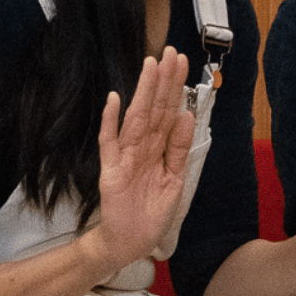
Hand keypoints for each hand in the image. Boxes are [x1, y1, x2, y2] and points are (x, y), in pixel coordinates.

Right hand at [87, 48, 193, 272]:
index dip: (174, 87)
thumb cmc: (151, 212)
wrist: (131, 242)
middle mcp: (141, 147)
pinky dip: (110, 122)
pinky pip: (109, 143)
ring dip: (142, 92)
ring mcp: (124, 156)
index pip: (167, 111)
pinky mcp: (110, 171)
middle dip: (162, 81)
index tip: (182, 62)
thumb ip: (178, 148)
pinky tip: (114, 101)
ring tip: (150, 66)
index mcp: (158, 148)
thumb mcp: (174, 179)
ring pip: (135, 119)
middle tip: (170, 52)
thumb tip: (186, 116)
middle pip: (153, 109)